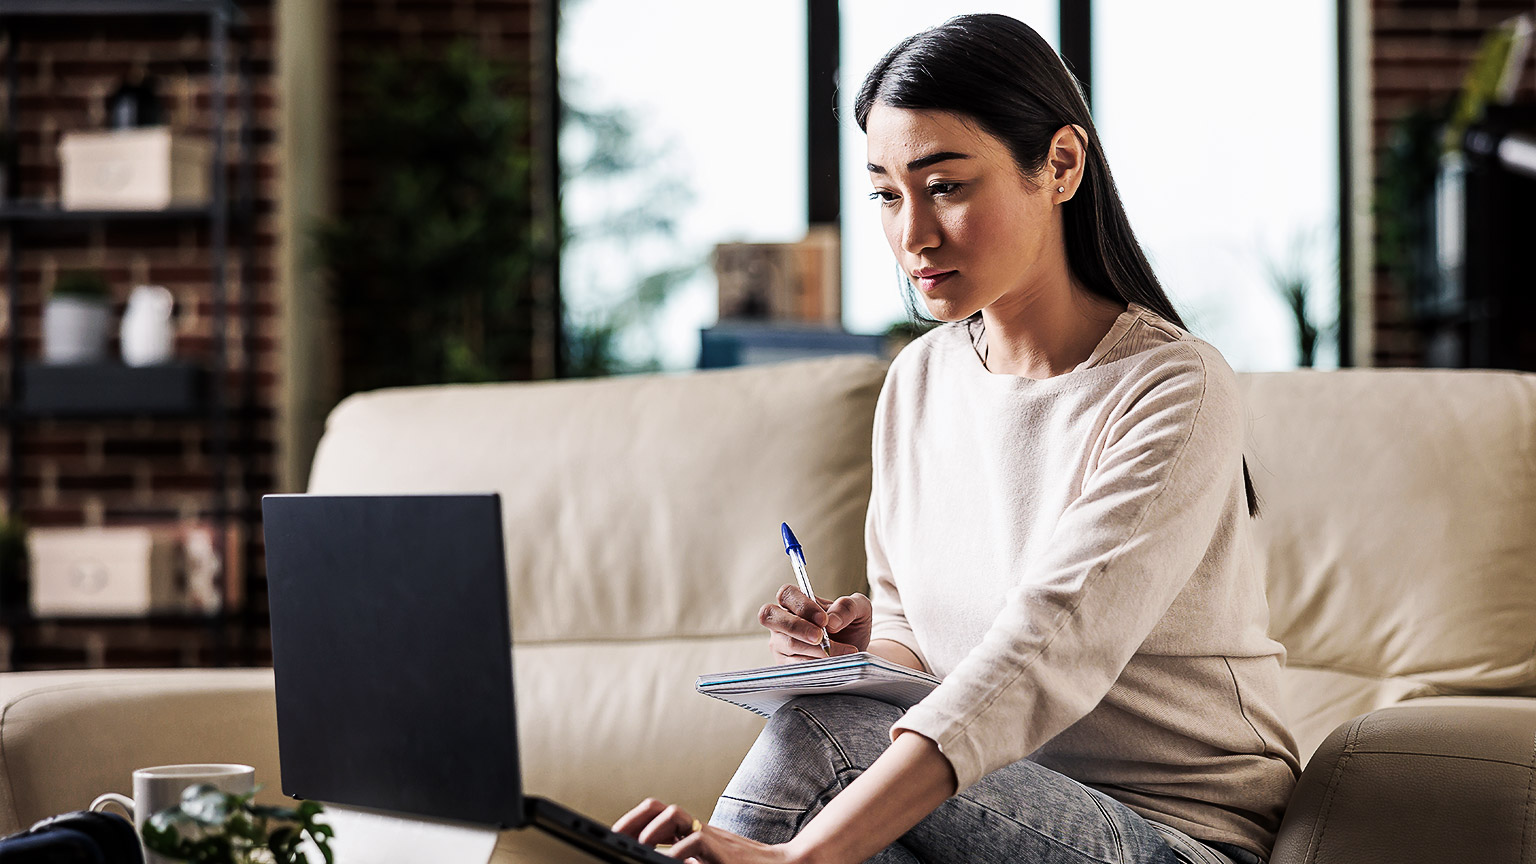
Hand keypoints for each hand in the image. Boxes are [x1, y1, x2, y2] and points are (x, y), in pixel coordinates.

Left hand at [612, 799, 800, 862]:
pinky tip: (669, 863)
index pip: (655, 814)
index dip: (631, 820)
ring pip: (675, 814)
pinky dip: (677, 854)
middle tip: (615, 836)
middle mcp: (697, 829)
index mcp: (690, 833)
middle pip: (658, 807)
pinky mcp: (722, 850)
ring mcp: (710, 836)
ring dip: (652, 832)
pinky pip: (695, 842)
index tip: (612, 834)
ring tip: (642, 848)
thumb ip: (681, 859)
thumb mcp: (702, 861)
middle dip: (632, 820)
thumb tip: (654, 860)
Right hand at [759, 585, 871, 661]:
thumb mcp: (860, 611)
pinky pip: (793, 666)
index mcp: (796, 601)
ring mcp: (780, 643)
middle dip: (797, 626)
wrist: (855, 654)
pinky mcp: (785, 665)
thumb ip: (848, 607)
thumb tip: (832, 620)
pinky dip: (815, 665)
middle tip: (820, 638)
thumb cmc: (852, 627)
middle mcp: (783, 620)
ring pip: (788, 644)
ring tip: (841, 653)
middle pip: (770, 616)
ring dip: (815, 650)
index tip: (824, 620)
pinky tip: (832, 665)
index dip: (802, 605)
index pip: (787, 594)